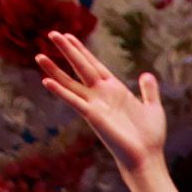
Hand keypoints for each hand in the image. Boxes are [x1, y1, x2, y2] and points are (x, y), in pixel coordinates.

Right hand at [36, 28, 168, 175]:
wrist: (147, 157)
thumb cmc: (149, 137)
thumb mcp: (153, 108)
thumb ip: (149, 91)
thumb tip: (146, 74)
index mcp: (115, 90)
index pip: (94, 65)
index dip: (82, 50)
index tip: (69, 36)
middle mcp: (101, 95)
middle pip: (81, 67)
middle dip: (67, 50)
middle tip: (52, 33)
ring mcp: (95, 105)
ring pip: (71, 82)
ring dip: (54, 69)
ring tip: (39, 55)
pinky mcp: (93, 116)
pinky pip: (74, 101)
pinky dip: (61, 91)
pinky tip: (46, 81)